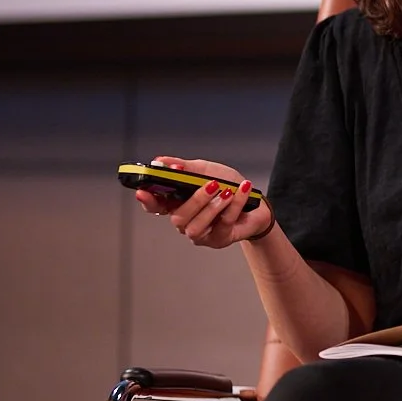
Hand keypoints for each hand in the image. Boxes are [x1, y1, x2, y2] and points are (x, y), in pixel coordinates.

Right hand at [136, 156, 272, 249]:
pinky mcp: (219, 239)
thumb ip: (185, 167)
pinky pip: (223, 224)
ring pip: (196, 227)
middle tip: (212, 185)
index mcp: (177, 204)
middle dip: (195, 201)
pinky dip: (235, 205)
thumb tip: (161, 161)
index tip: (144, 192)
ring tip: (228, 192)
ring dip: (213, 207)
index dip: (148, 201)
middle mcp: (185, 221)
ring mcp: (201, 234)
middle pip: (177, 218)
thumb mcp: (207, 171)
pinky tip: (242, 191)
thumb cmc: (228, 186)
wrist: (257, 203)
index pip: (155, 206)